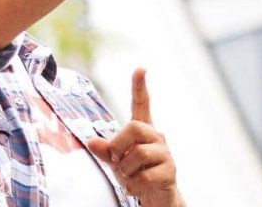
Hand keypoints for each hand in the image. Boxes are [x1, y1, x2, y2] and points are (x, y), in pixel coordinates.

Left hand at [87, 69, 186, 206]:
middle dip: (118, 145)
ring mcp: (165, 154)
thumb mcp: (115, 162)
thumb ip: (105, 151)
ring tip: (130, 176)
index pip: (141, 104)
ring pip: (138, 153)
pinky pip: (144, 176)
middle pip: (134, 127)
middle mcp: (156, 137)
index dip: (139, 87)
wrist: (157, 200)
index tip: (140, 69)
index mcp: (143, 131)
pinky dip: (133, 185)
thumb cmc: (136, 175)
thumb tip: (92, 142)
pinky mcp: (170, 172)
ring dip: (126, 170)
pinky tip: (136, 188)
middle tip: (116, 160)